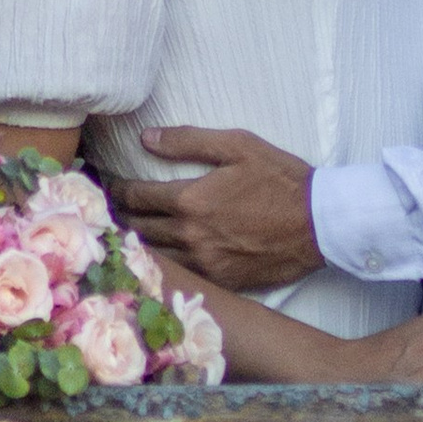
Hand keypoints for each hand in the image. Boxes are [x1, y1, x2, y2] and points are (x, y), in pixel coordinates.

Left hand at [106, 128, 320, 286]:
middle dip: (119, 218)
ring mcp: (204, 265)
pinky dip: (164, 265)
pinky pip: (180, 276)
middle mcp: (191, 237)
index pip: (137, 197)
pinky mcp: (220, 283)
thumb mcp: (237, 145)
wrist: (316, 223)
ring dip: (137, 245)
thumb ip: (188, 141)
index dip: (116, 190)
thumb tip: (147, 138)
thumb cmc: (278, 178)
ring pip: (155, 258)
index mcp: (191, 201)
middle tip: (107, 211)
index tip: (106, 185)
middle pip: (139, 231)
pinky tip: (157, 256)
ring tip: (124, 233)